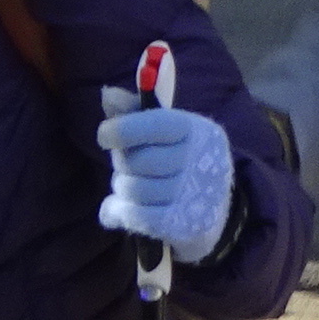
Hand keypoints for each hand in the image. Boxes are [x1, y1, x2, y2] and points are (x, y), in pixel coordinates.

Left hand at [98, 104, 235, 259]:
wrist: (213, 208)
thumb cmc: (180, 159)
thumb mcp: (164, 130)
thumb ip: (135, 111)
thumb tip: (108, 95)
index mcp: (195, 130)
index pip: (154, 124)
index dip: (123, 129)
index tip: (105, 136)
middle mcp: (198, 161)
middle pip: (138, 160)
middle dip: (123, 163)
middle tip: (129, 165)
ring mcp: (192, 195)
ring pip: (134, 189)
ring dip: (122, 188)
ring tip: (132, 185)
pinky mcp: (182, 224)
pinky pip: (136, 216)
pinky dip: (119, 211)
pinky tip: (117, 209)